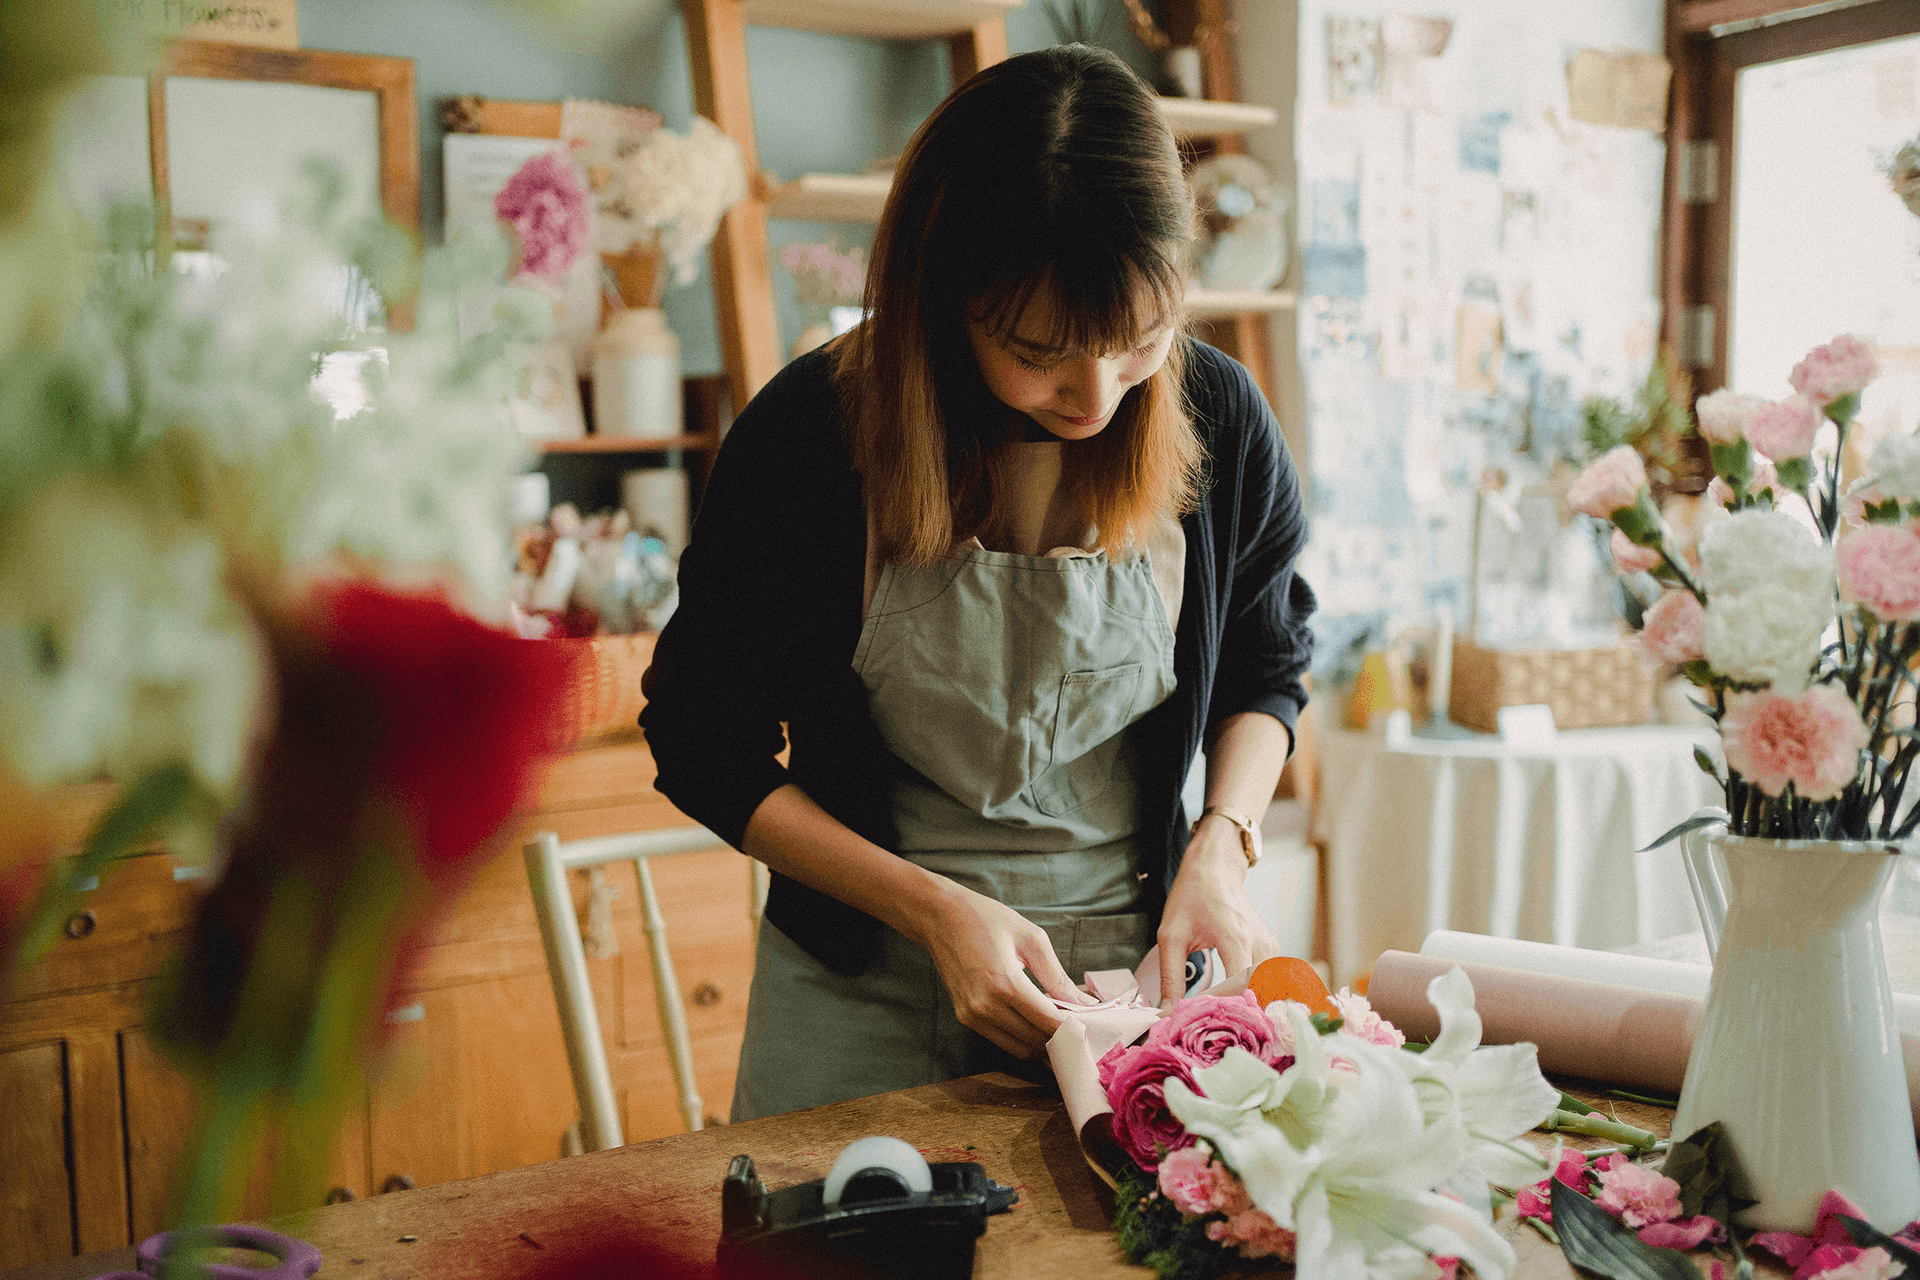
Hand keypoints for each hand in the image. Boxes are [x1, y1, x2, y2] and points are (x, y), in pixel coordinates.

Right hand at [912, 879, 1096, 1058]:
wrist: (940, 916)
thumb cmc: (986, 919)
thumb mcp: (1031, 939)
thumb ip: (1058, 976)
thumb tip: (1085, 1004)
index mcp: (1005, 983)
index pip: (1048, 1022)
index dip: (1073, 1029)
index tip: (1092, 1027)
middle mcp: (986, 1006)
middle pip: (1035, 1040)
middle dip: (1062, 1040)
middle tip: (1082, 1030)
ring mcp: (972, 1015)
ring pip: (1019, 1048)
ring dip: (1042, 1044)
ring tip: (1061, 1030)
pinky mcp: (965, 1017)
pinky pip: (1002, 1040)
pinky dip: (1023, 1039)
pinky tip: (1037, 1025)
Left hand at [1156, 820, 1280, 1006]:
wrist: (1215, 867)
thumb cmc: (1192, 895)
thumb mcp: (1171, 935)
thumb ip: (1170, 976)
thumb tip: (1168, 1010)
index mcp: (1235, 938)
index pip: (1239, 987)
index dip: (1223, 1009)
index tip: (1202, 1020)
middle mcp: (1259, 943)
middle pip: (1258, 994)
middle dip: (1237, 1014)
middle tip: (1214, 1026)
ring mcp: (1270, 946)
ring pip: (1267, 990)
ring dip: (1248, 1005)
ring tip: (1224, 1018)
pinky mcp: (1271, 949)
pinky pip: (1269, 981)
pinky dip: (1255, 994)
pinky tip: (1236, 1002)